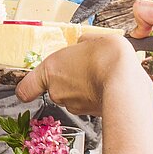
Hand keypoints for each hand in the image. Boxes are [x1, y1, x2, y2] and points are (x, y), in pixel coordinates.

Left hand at [15, 32, 147, 115]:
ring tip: (100, 75)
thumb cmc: (107, 57)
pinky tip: (108, 86)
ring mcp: (73, 105)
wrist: (126, 82)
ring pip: (73, 97)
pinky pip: (88, 103)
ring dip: (83, 89)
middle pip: (56, 87)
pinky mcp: (89, 114)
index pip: (25, 88)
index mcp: (50, 70)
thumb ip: (82, 44)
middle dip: (69, 79)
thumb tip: (84, 46)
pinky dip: (95, 97)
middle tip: (85, 67)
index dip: (28, 88)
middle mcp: (57, 91)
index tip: (31, 87)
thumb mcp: (92, 39)